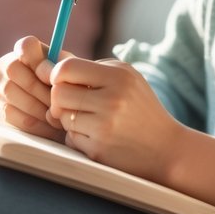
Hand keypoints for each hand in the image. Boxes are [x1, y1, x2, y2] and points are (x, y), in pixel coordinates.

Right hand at [0, 36, 65, 140]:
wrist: (55, 110)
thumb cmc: (63, 86)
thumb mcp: (66, 73)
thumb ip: (63, 68)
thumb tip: (53, 74)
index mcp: (24, 51)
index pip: (25, 45)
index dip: (39, 61)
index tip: (54, 78)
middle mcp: (5, 65)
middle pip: (14, 70)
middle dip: (41, 91)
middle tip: (60, 104)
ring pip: (13, 94)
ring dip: (39, 109)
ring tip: (58, 117)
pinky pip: (11, 115)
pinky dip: (35, 124)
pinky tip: (50, 127)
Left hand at [43, 57, 185, 181]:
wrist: (166, 148)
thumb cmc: (140, 108)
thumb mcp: (125, 79)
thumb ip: (92, 69)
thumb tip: (48, 63)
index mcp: (118, 76)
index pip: (66, 68)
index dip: (56, 74)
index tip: (61, 81)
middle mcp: (112, 100)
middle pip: (58, 93)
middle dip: (60, 99)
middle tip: (72, 103)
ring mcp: (105, 127)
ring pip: (62, 116)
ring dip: (69, 119)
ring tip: (90, 119)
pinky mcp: (99, 150)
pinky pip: (70, 138)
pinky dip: (78, 137)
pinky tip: (97, 137)